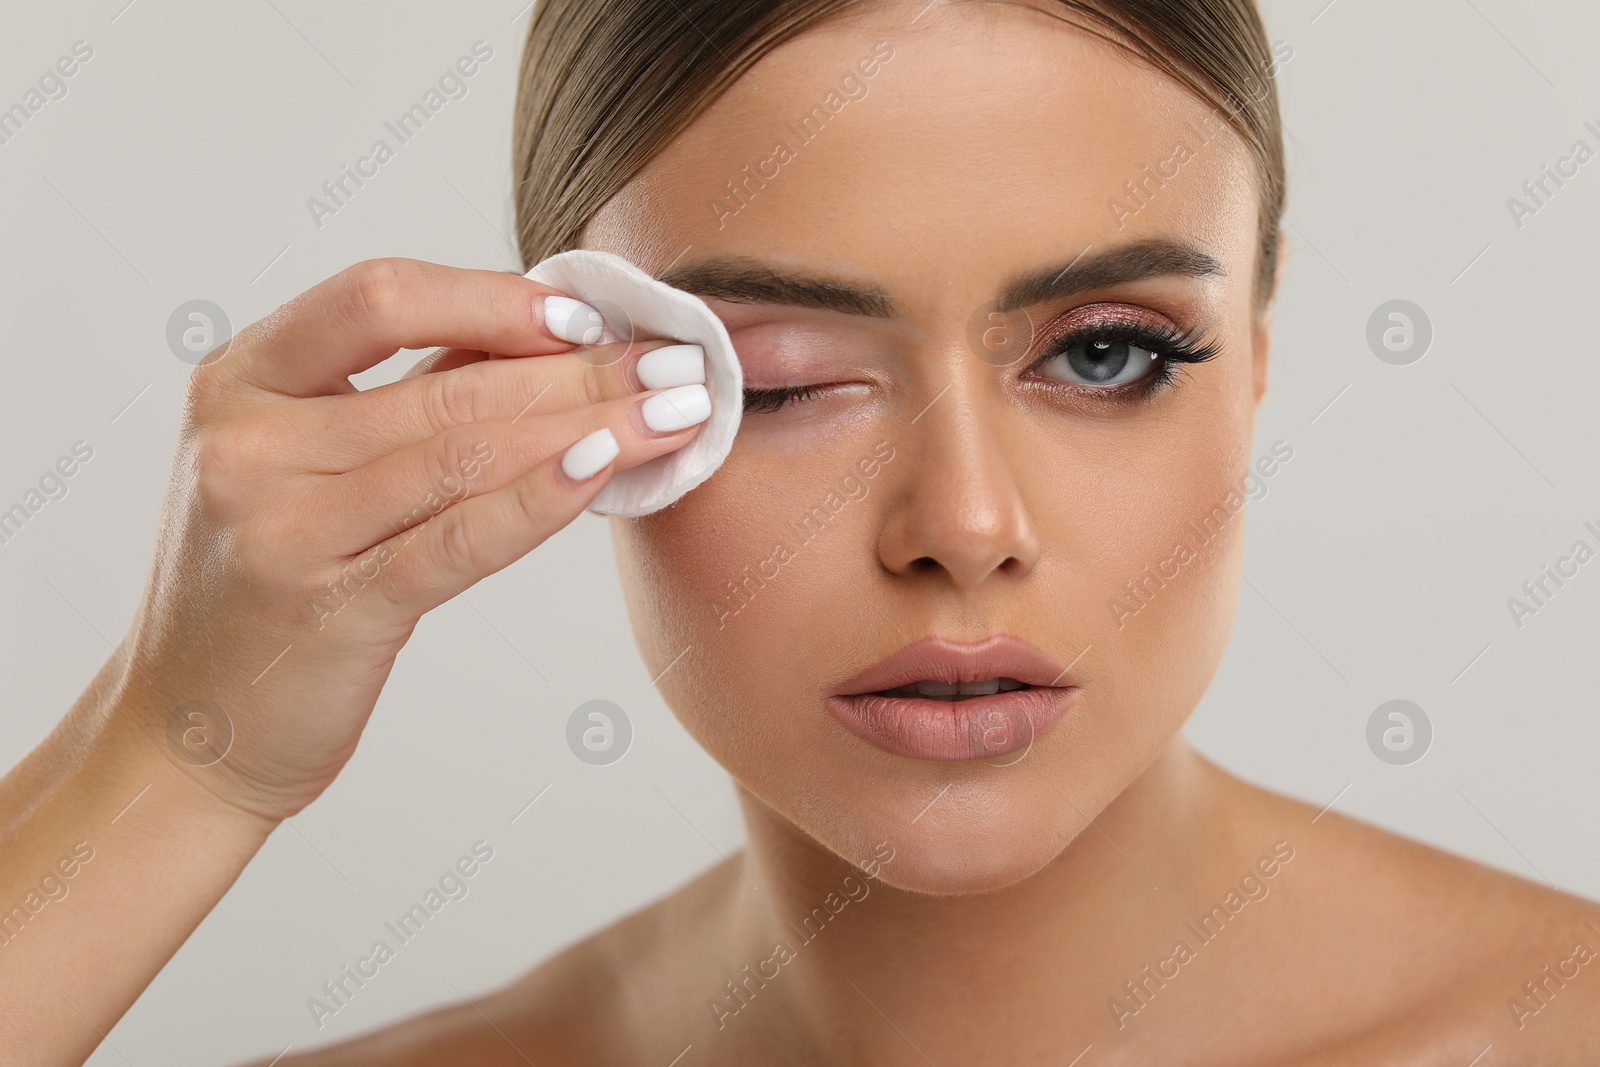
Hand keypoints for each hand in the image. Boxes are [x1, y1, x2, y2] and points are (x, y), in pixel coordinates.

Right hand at [114, 257, 709, 821]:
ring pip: (462, 455)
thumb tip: (531, 334)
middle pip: (444, 383)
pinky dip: (539, 502)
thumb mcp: (297, 464)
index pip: (379, 297)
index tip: (587, 315)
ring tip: (673, 416)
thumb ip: (395, 395)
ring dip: (587, 427)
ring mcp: (279, 529)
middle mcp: (248, 444)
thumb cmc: (263, 587)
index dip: (494, 299)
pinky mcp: (328, 611)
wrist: (187, 731)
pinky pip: (455, 542)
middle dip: (579, 372)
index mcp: (237, 380)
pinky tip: (604, 470)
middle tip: (673, 366)